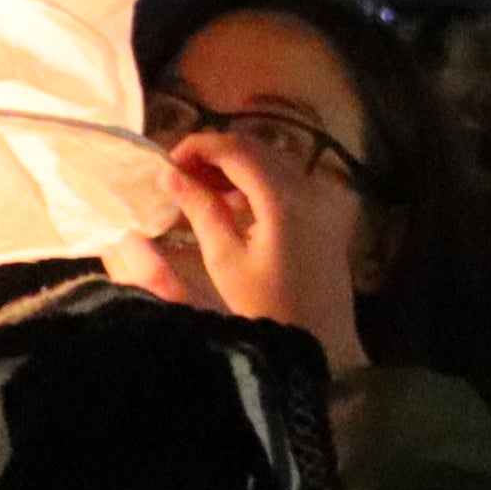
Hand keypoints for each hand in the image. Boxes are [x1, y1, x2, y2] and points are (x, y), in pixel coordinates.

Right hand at [163, 126, 365, 373]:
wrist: (323, 342)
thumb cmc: (268, 307)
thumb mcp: (226, 259)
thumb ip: (200, 209)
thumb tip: (170, 175)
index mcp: (284, 198)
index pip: (236, 150)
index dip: (198, 147)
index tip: (166, 163)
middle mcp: (309, 187)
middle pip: (255, 150)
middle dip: (213, 155)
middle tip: (177, 176)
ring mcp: (321, 198)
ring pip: (270, 163)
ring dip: (232, 169)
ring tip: (195, 190)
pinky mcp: (324, 212)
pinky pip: (284, 182)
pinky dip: (253, 184)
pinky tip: (227, 204)